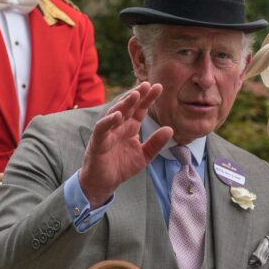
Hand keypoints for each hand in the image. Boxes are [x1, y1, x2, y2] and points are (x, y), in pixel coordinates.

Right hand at [79, 82, 172, 205]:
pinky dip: (109, 121)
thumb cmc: (121, 167)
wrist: (103, 183)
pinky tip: (118, 115)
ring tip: (134, 94)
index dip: (148, 99)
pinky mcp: (98, 141)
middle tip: (147, 84)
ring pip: (115, 113)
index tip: (158, 87)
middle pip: (128, 107)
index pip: (140, 110)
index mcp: (130, 128)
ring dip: (124, 103)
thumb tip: (170, 129)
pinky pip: (102, 128)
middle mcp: (119, 126)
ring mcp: (108, 132)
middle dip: (137, 95)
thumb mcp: (144, 156)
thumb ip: (156, 143)